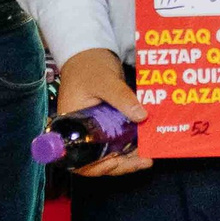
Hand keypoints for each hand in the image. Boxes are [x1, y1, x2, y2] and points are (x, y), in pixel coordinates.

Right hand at [56, 47, 150, 177]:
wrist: (90, 53)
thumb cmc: (90, 66)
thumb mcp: (106, 81)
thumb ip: (121, 98)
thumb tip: (141, 116)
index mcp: (70, 128)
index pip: (80, 159)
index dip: (97, 166)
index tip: (116, 163)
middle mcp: (81, 134)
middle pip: (97, 161)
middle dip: (121, 165)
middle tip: (144, 161)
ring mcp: (94, 131)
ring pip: (109, 154)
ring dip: (128, 158)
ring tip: (148, 156)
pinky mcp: (106, 125)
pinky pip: (117, 142)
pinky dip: (130, 146)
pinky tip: (146, 145)